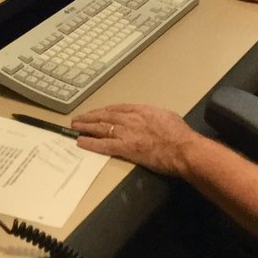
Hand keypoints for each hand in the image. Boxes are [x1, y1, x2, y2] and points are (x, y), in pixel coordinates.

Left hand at [72, 104, 202, 175]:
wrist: (182, 148)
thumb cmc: (179, 134)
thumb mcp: (166, 116)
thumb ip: (154, 116)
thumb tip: (151, 119)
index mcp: (141, 110)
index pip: (117, 108)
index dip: (104, 111)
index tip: (97, 112)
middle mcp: (130, 118)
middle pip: (105, 115)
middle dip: (90, 117)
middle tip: (79, 118)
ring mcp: (126, 132)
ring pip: (100, 127)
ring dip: (86, 127)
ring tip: (75, 127)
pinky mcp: (124, 147)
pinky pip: (103, 144)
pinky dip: (90, 142)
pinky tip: (80, 141)